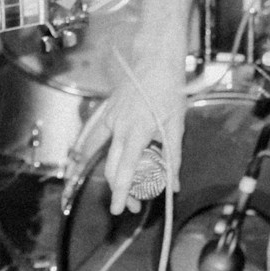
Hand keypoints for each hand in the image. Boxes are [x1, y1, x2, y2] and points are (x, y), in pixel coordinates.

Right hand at [92, 50, 187, 214]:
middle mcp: (118, 128)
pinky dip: (92, 152)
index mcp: (137, 132)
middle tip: (134, 204)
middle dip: (121, 190)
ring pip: (102, 155)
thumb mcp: (177, 124)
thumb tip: (173, 183)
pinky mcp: (106, 113)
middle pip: (112, 168)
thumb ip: (173, 156)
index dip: (122, 193)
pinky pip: (95, 138)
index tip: (120, 209)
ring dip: (110, 174)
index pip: (126, 170)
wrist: (154, 61)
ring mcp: (109, 119)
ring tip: (120, 188)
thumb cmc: (168, 89)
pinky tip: (94, 161)